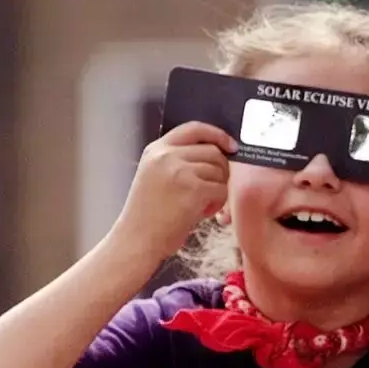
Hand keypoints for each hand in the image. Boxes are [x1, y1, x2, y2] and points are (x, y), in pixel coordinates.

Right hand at [110, 121, 237, 260]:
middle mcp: (167, 155)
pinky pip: (220, 190)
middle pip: (212, 151)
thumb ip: (177, 162)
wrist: (137, 239)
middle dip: (221, 170)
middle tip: (215, 188)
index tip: (231, 145)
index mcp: (156, 149)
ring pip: (219, 171)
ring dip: (218, 189)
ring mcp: (180, 171)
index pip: (194, 129)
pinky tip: (203, 212)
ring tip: (203, 205)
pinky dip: (218, 203)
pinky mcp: (193, 190)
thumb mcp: (155, 177)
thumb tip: (215, 156)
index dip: (217, 134)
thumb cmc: (148, 216)